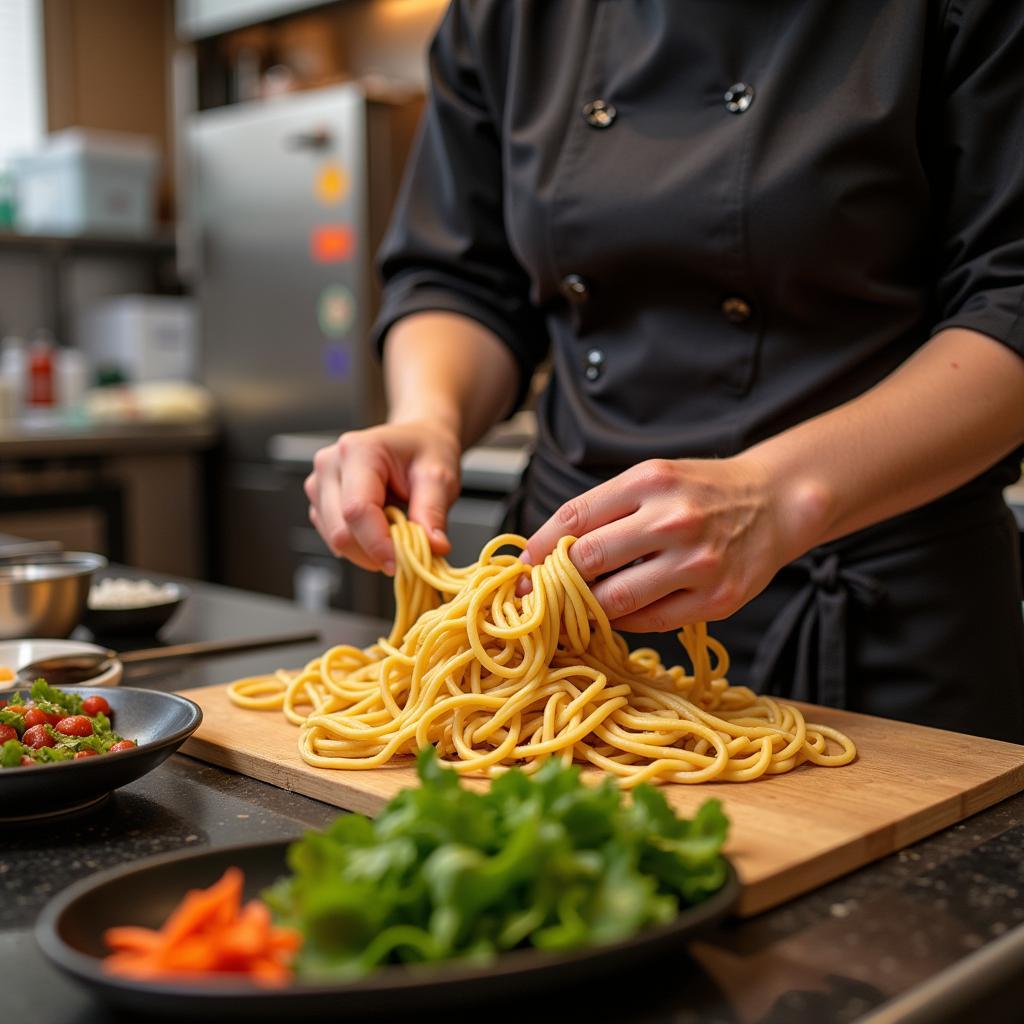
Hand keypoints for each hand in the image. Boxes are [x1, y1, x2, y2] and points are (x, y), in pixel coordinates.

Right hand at [304, 420, 460, 573]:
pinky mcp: (320, 503)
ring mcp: (320, 484)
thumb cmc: (425, 451)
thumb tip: (435, 546)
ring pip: (336, 541)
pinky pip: (335, 541)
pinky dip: (361, 547)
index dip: (379, 544)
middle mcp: (329, 465)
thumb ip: (434, 511)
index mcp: (357, 451)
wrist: (416, 441)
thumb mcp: (440, 476)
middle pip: (341, 531)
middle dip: (375, 552)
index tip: (404, 563)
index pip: (357, 510)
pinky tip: (381, 530)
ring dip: (369, 552)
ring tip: (397, 532)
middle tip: (408, 552)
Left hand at [522, 456, 799, 630]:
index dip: (538, 547)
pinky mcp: (717, 598)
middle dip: (553, 583)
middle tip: (535, 597)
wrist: (775, 502)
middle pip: (588, 559)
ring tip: (569, 612)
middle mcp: (673, 519)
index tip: (520, 568)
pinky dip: (623, 623)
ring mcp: (698, 562)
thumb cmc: (702, 492)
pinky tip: (614, 616)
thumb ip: (604, 509)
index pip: (574, 517)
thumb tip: (544, 552)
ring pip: (616, 599)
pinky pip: (651, 621)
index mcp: (650, 481)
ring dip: (584, 609)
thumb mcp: (653, 479)